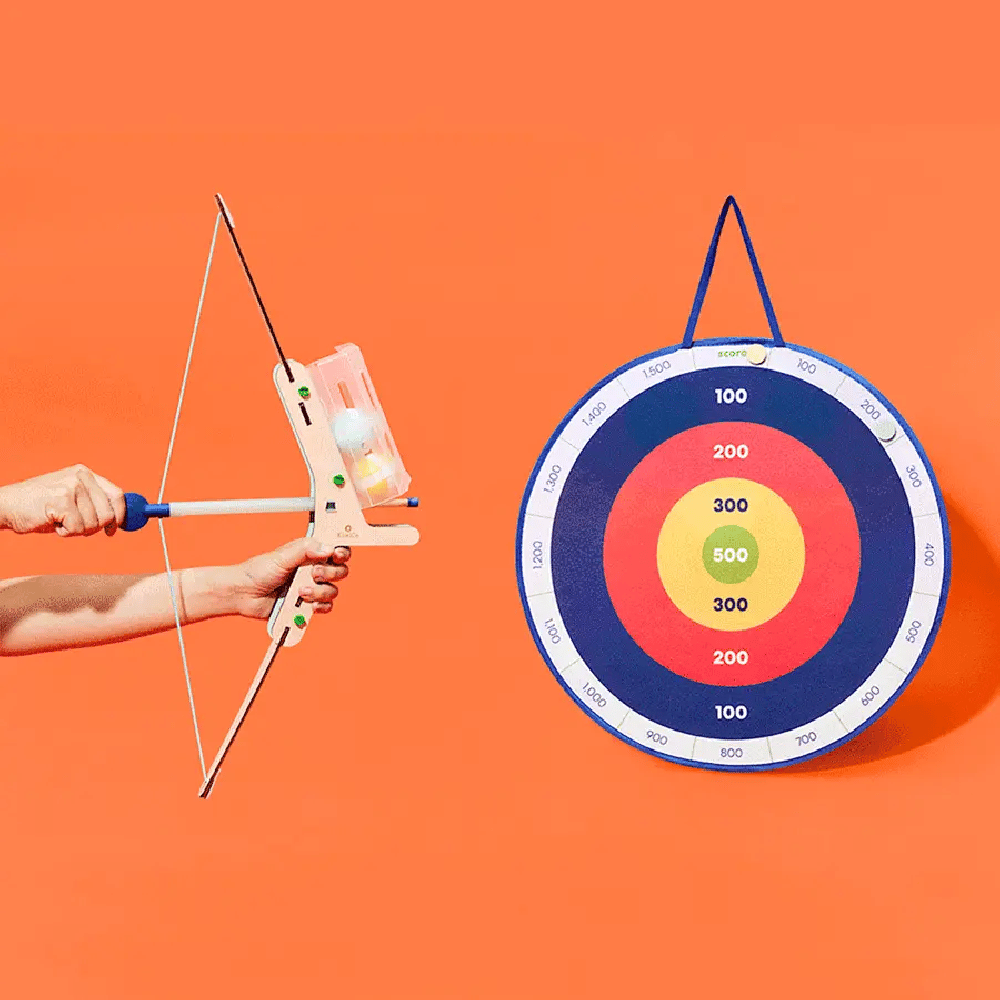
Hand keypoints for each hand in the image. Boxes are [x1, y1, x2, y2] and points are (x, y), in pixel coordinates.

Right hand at [0, 465, 126, 535]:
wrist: (5, 506)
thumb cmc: (39, 506)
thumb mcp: (71, 499)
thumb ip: (93, 503)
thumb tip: (119, 519)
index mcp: (85, 473)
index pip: (117, 494)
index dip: (121, 514)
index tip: (117, 528)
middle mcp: (81, 476)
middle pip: (108, 513)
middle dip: (95, 527)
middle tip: (75, 526)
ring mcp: (72, 487)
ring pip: (94, 524)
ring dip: (77, 530)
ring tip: (59, 520)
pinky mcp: (62, 500)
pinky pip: (77, 528)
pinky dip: (65, 532)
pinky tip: (52, 522)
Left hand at [230, 538, 350, 619]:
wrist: (244, 594)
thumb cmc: (258, 571)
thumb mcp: (282, 556)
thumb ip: (305, 550)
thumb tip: (327, 548)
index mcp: (310, 553)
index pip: (335, 550)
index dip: (342, 552)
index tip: (337, 555)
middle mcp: (313, 570)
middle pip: (340, 571)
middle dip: (329, 574)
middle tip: (312, 574)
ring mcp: (312, 588)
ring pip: (332, 591)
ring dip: (319, 592)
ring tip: (300, 591)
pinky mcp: (307, 604)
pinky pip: (325, 607)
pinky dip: (318, 606)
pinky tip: (305, 603)